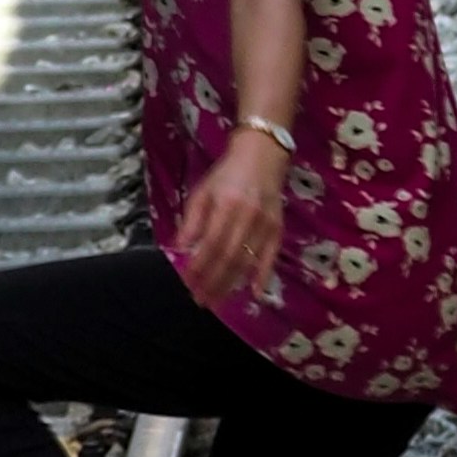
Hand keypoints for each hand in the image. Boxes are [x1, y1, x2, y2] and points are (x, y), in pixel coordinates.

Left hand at [174, 126, 289, 308]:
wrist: (262, 154)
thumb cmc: (227, 174)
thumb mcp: (203, 191)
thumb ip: (192, 221)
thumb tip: (178, 249)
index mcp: (226, 206)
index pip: (210, 245)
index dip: (199, 268)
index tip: (188, 285)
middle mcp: (248, 217)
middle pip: (228, 258)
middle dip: (213, 283)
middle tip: (200, 302)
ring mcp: (266, 224)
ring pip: (247, 261)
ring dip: (231, 284)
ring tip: (217, 301)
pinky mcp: (278, 228)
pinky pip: (271, 257)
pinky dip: (263, 276)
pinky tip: (255, 294)